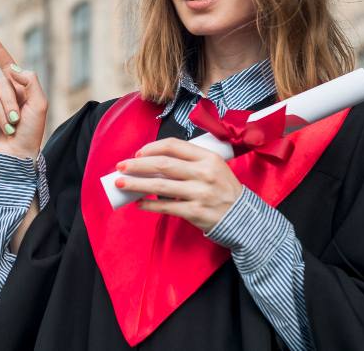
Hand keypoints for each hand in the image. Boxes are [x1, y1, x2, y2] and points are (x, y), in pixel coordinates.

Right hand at [0, 33, 47, 159]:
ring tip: (10, 127)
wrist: (18, 155)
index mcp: (19, 88)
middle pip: (2, 83)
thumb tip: (11, 69)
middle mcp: (4, 94)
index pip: (6, 64)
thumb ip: (30, 81)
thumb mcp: (40, 103)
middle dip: (11, 101)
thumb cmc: (32, 132)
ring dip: (2, 112)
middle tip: (17, 120)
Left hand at [113, 138, 242, 231]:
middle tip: (120, 166)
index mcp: (208, 158)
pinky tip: (137, 203)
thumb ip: (189, 162)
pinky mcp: (195, 212)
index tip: (137, 153)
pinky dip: (148, 205)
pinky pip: (165, 207)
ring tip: (120, 183)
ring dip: (136, 184)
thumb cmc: (223, 190)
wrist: (243, 218)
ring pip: (160, 186)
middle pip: (162, 165)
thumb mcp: (214, 167)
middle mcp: (204, 173)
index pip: (174, 146)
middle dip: (137, 165)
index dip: (152, 148)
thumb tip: (152, 162)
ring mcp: (200, 193)